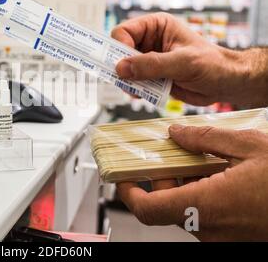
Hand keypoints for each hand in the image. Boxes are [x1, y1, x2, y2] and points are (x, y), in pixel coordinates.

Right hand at [112, 13, 267, 107]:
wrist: (226, 84)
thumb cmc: (212, 65)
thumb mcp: (183, 62)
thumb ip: (152, 65)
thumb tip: (121, 68)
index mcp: (156, 26)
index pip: (124, 31)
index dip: (119, 48)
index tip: (122, 66)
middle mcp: (149, 40)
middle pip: (119, 50)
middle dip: (121, 66)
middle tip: (125, 80)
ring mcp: (149, 59)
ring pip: (124, 68)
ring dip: (127, 80)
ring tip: (138, 90)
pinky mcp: (151, 75)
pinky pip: (132, 81)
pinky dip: (134, 89)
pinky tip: (145, 94)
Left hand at [117, 125, 267, 241]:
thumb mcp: (249, 145)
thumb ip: (205, 139)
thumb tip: (177, 133)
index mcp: (208, 205)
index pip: (148, 209)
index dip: (128, 192)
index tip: (121, 175)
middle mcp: (210, 229)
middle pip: (165, 206)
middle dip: (162, 180)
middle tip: (169, 155)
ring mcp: (222, 237)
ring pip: (184, 210)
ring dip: (182, 186)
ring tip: (198, 160)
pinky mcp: (232, 237)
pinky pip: (203, 216)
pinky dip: (200, 195)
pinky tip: (216, 174)